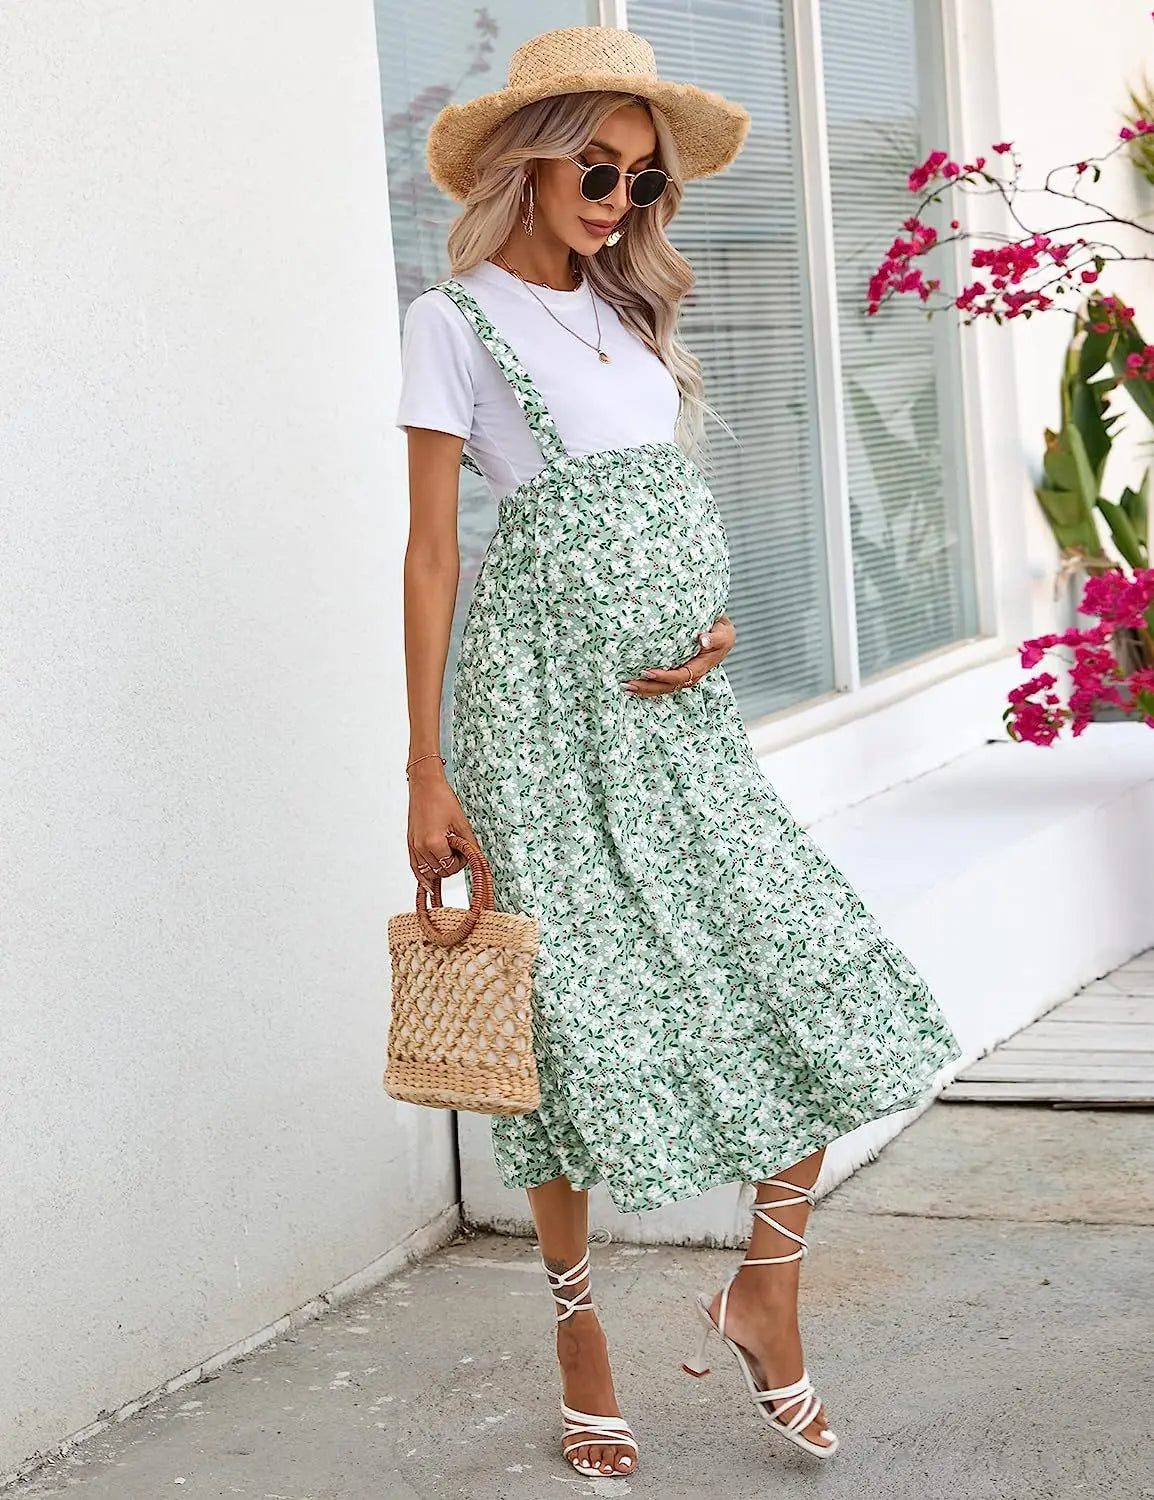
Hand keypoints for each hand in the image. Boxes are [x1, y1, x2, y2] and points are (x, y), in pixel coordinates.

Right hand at [407, 762, 481, 893]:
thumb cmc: (441, 798)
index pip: (451, 867)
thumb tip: (475, 858)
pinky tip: (428, 881)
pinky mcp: (410, 843)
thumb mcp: (461, 822)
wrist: (425, 785)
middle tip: (457, 851)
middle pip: (439, 872)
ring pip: (427, 873)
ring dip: (439, 868)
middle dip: (451, 865)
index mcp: (434, 842)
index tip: (465, 852)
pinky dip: (422, 875)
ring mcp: (413, 846)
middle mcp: (420, 847)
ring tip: (447, 855)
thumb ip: (468, 844)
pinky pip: (415, 867)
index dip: (461, 862)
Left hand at [622, 615, 736, 696]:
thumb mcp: (724, 632)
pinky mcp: (678, 672)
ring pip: (664, 687)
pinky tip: (633, 683)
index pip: (681, 676)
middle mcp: (692, 674)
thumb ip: (715, 638)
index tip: (647, 672)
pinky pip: (662, 683)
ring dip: (645, 689)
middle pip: (668, 687)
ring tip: (626, 687)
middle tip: (628, 684)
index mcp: (702, 666)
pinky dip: (648, 685)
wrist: (721, 633)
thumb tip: (703, 640)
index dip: (664, 677)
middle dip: (648, 688)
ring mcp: (684, 675)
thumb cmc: (721, 631)